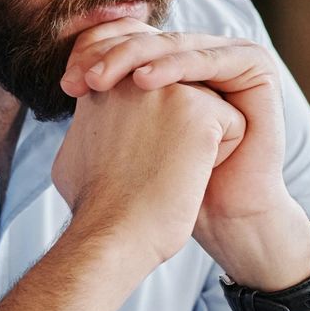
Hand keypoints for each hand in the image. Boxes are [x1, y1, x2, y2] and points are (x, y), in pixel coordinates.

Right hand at [50, 77, 245, 269]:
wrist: (113, 234)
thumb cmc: (96, 207)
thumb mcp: (76, 153)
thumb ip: (92, 126)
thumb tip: (96, 125)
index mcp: (106, 84)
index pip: (155, 92)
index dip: (155, 131)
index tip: (139, 162)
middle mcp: (135, 75)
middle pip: (185, 99)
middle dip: (177, 135)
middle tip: (152, 172)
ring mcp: (168, 87)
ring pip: (210, 110)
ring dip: (198, 145)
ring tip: (168, 173)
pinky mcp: (201, 108)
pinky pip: (233, 124)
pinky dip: (220, 157)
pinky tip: (189, 176)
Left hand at [61, 23, 294, 247]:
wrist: (222, 214)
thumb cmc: (172, 185)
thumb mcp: (130, 134)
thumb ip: (107, 102)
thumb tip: (63, 80)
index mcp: (174, 62)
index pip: (129, 40)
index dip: (95, 54)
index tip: (66, 85)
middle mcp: (202, 52)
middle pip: (149, 39)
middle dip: (108, 56)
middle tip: (77, 81)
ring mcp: (231, 55)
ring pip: (173, 44)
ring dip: (132, 58)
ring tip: (102, 81)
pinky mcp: (255, 66)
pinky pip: (207, 58)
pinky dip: (174, 68)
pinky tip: (143, 84)